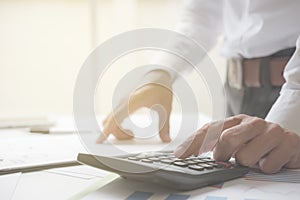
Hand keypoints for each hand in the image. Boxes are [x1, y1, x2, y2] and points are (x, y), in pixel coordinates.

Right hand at [97, 70, 172, 142]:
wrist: (157, 76)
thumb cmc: (160, 89)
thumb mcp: (165, 108)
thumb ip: (164, 126)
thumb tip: (166, 139)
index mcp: (132, 102)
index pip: (116, 119)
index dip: (107, 130)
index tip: (100, 140)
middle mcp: (124, 102)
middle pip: (111, 122)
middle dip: (117, 134)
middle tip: (132, 136)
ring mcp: (122, 102)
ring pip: (111, 120)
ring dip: (117, 129)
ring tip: (132, 133)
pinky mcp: (123, 103)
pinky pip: (114, 116)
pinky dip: (116, 124)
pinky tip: (127, 128)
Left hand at [175, 114, 299, 173]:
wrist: (290, 142)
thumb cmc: (257, 143)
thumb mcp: (236, 141)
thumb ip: (214, 144)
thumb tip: (183, 153)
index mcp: (236, 121)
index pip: (210, 129)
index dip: (193, 142)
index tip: (179, 155)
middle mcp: (253, 122)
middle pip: (226, 139)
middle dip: (225, 154)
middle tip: (232, 158)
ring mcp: (272, 131)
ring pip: (246, 157)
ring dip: (249, 163)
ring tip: (256, 158)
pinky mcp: (289, 143)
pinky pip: (268, 166)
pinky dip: (267, 168)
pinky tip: (271, 160)